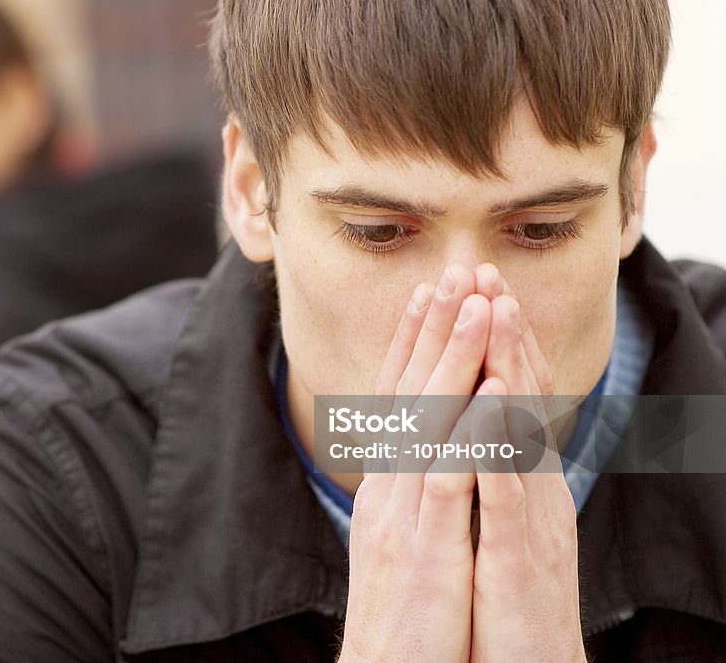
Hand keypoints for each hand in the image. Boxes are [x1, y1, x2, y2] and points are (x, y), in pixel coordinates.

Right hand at [340, 264, 487, 662]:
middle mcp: (389, 488)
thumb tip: (426, 447)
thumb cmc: (406, 607)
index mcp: (389, 484)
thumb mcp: (406, 537)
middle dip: (432, 330)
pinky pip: (449, 479)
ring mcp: (403, 515)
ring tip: (473, 305)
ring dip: (451, 360)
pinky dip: (469, 430)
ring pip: (427, 423)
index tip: (429, 295)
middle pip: (410, 394)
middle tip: (450, 271)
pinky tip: (490, 390)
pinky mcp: (425, 549)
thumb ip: (414, 488)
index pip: (399, 400)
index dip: (414, 344)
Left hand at [467, 267, 585, 662]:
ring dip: (506, 366)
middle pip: (516, 394)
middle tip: (485, 271)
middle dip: (500, 331)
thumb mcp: (488, 519)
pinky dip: (499, 443)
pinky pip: (510, 490)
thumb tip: (463, 424)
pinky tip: (491, 404)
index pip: (502, 394)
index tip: (469, 287)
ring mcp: (530, 515)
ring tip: (494, 310)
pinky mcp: (522, 553)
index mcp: (513, 474)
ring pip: (520, 428)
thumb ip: (481, 471)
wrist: (524, 662)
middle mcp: (528, 484)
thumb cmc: (500, 590)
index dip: (488, 340)